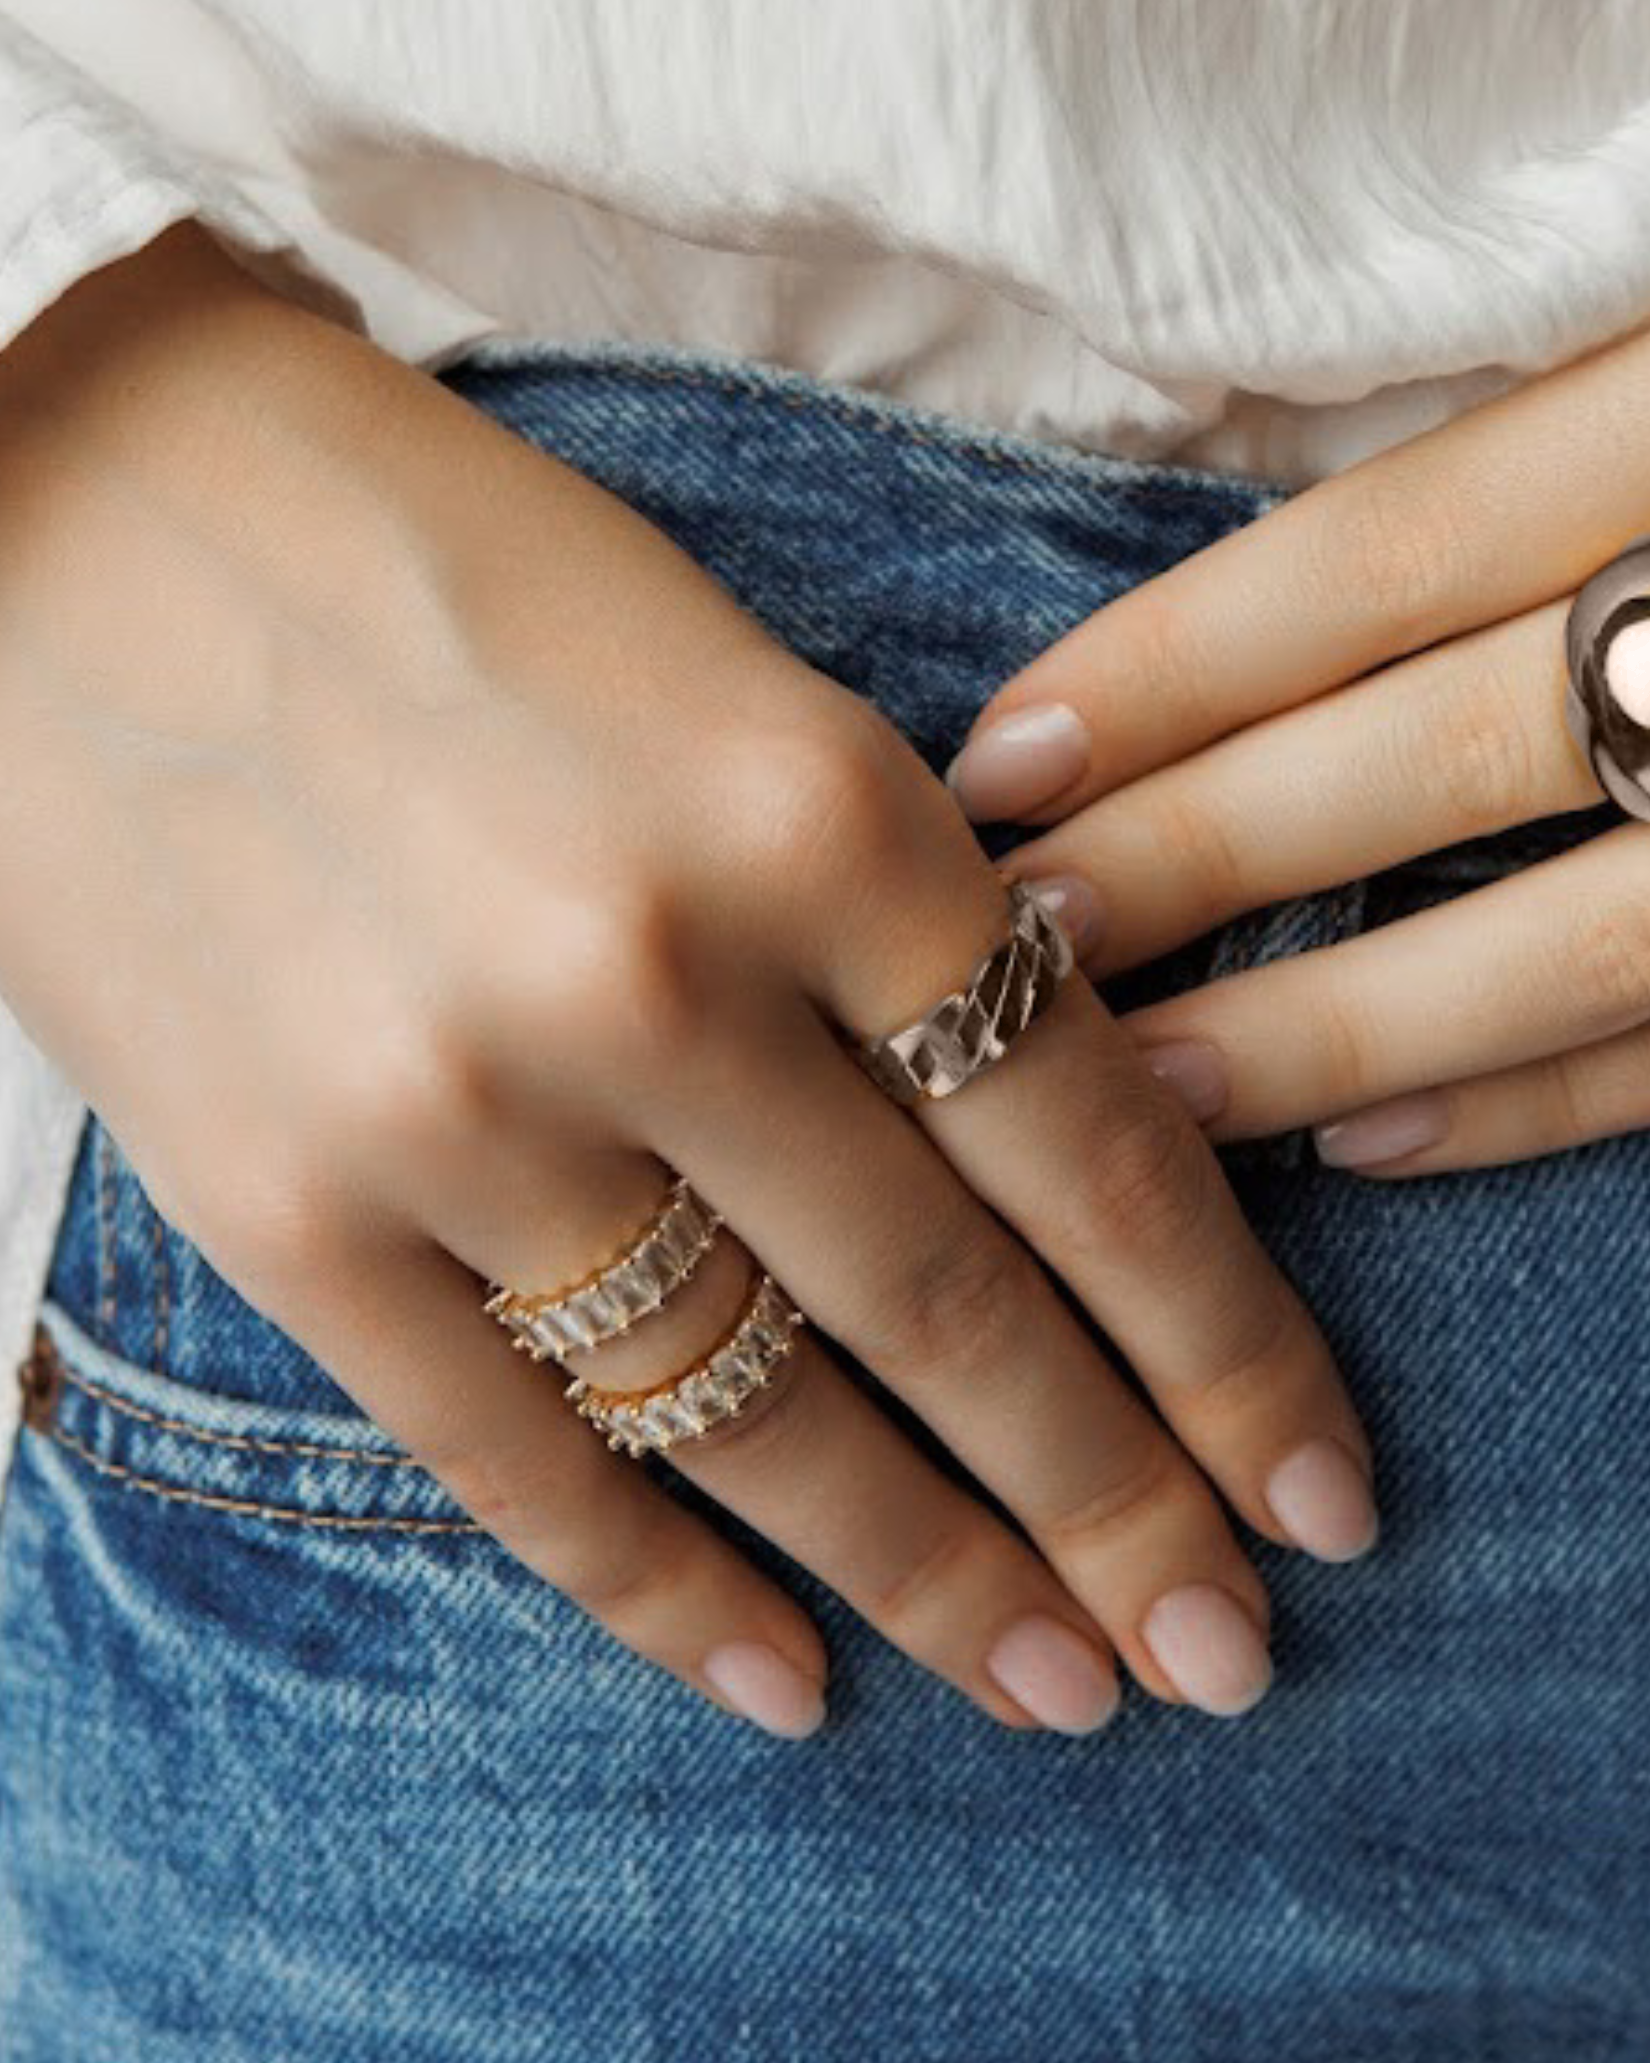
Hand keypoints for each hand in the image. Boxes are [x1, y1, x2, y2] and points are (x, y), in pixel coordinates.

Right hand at [0, 222, 1371, 1740]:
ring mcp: (458, 1110)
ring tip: (1051, 1686)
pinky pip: (512, 1451)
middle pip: (950, 1315)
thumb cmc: (460, 580)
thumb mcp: (744, 690)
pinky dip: (658, 1592)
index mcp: (813, 808)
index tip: (1311, 1487)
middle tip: (1222, 1653)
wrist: (96, 518)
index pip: (1090, 1146)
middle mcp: (655, 978)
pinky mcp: (286, 1204)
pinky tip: (780, 1684)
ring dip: (925, 1577)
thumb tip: (1044, 1142)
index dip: (1227, 1349)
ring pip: (751, 1417)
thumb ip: (894, 916)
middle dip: (1114, 1509)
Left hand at [948, 318, 1649, 1177]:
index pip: (1387, 561)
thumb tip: (1205, 635)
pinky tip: (1358, 1148)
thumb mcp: (1636, 388)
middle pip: (1437, 754)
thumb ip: (1484, 481)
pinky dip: (1524, 1103)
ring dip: (1328, 1023)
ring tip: (1142, 1085)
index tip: (994, 766)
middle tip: (1019, 936)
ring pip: (1560, 937)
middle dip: (1206, 856)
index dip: (1174, 672)